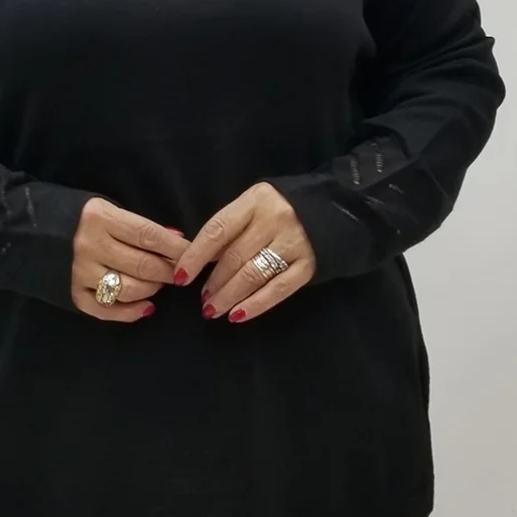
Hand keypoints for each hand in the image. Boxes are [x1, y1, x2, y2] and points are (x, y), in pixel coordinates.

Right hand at [71, 196, 190, 321]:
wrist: (28, 230)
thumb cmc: (76, 216)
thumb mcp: (105, 208)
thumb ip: (136, 226)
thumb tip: (175, 240)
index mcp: (101, 219)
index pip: (148, 236)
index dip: (175, 247)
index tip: (193, 253)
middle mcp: (90, 246)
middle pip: (143, 265)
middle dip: (169, 271)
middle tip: (180, 272)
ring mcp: (81, 273)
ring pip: (129, 289)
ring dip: (152, 289)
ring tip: (160, 284)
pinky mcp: (73, 294)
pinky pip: (107, 310)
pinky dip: (131, 312)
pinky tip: (146, 307)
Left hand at [171, 182, 316, 322]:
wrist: (336, 208)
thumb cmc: (282, 208)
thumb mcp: (255, 205)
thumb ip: (232, 227)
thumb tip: (199, 261)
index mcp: (255, 201)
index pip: (217, 231)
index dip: (195, 256)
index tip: (180, 277)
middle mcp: (274, 219)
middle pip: (234, 257)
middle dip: (213, 282)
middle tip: (202, 300)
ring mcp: (294, 243)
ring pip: (252, 275)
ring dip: (229, 296)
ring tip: (213, 309)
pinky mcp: (309, 265)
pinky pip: (278, 289)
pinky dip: (256, 305)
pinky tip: (238, 315)